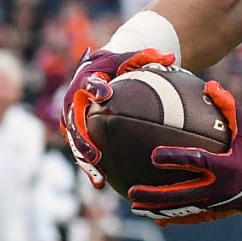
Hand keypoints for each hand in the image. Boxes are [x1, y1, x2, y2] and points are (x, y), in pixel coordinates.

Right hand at [61, 46, 176, 187]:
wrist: (99, 69)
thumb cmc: (119, 64)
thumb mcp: (132, 58)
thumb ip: (149, 57)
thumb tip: (170, 57)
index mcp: (85, 79)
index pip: (88, 84)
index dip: (94, 89)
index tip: (105, 94)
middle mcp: (73, 100)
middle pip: (74, 122)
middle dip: (83, 140)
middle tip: (96, 155)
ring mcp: (71, 118)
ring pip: (74, 142)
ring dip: (85, 161)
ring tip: (98, 178)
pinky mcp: (74, 131)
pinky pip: (80, 150)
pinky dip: (90, 166)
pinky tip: (102, 182)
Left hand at [129, 81, 241, 223]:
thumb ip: (228, 106)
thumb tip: (209, 84)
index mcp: (225, 166)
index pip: (196, 161)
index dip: (175, 158)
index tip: (153, 155)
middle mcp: (219, 188)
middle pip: (182, 194)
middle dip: (155, 195)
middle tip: (132, 192)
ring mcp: (217, 203)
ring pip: (183, 210)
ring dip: (159, 209)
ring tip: (135, 208)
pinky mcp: (218, 212)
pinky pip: (193, 217)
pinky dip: (176, 218)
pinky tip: (157, 218)